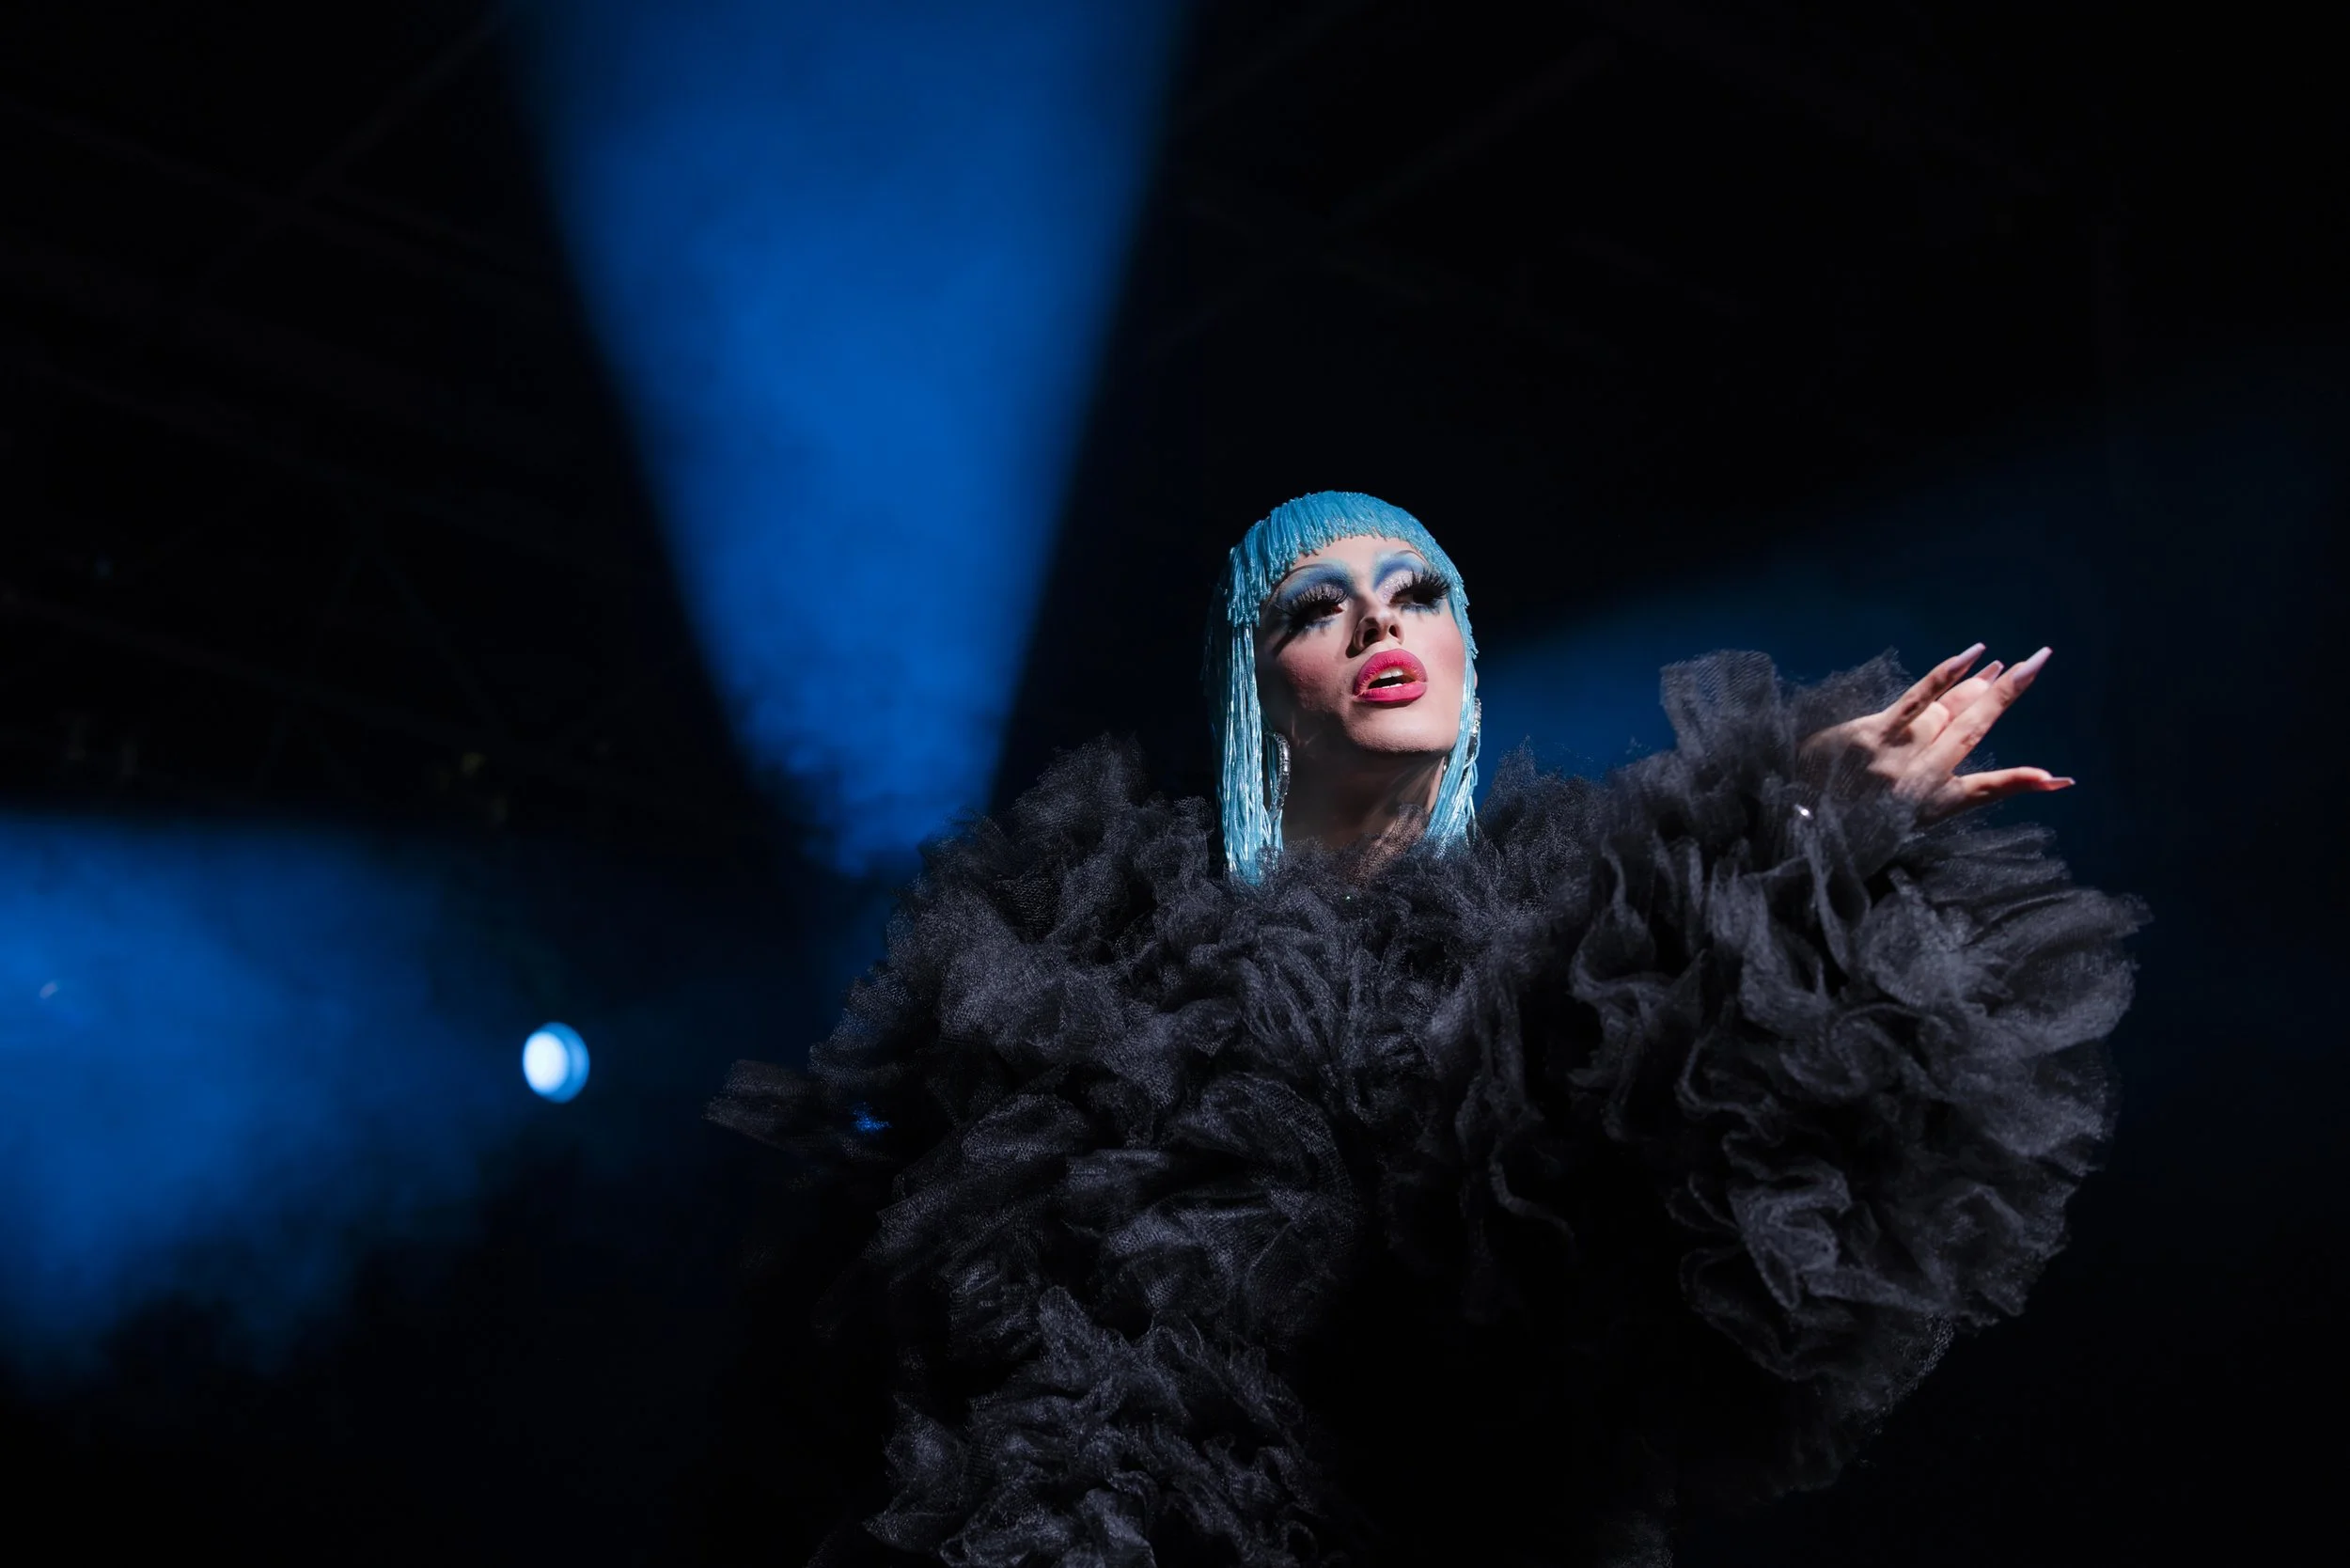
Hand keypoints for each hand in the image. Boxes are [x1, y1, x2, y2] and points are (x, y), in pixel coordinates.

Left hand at [1798, 643, 2074, 823]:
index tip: (2059, 779)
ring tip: (2008, 665)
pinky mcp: (1872, 735)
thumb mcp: (1895, 819)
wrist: (1791, 814)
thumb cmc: (1845, 816)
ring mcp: (1897, 757)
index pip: (1987, 790)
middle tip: (2040, 663)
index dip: (2022, 783)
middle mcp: (1920, 782)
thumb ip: (1938, 796)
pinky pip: (1918, 700)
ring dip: (1978, 685)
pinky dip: (1947, 676)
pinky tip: (1972, 656)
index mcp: (1930, 806)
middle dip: (2010, 696)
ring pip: (1949, 712)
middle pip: (1974, 730)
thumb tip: (1990, 789)